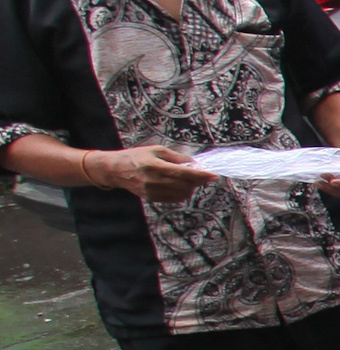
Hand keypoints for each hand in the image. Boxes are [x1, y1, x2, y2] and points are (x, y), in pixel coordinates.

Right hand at [84, 143, 205, 203]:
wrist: (114, 169)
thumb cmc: (136, 156)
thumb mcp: (156, 150)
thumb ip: (177, 157)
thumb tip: (196, 163)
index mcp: (155, 166)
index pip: (184, 173)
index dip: (201, 175)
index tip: (214, 175)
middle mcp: (154, 181)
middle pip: (185, 185)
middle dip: (197, 180)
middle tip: (200, 174)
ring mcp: (152, 191)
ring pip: (182, 193)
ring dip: (190, 187)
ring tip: (186, 178)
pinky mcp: (151, 198)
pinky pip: (174, 199)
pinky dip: (181, 193)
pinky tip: (178, 185)